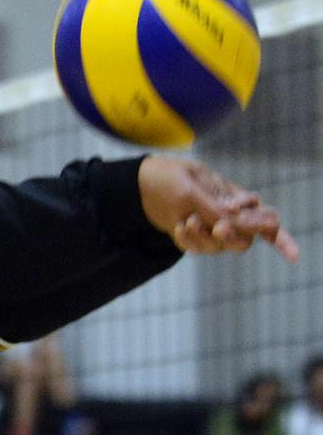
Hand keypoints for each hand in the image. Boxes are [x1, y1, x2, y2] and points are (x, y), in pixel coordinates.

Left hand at [138, 156, 298, 261]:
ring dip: (204, 237)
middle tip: (218, 227)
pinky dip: (188, 240)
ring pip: (220, 247)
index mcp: (238, 199)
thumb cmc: (172, 179)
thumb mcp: (192, 188)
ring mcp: (212, 230)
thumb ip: (213, 207)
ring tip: (187, 219)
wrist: (143, 186)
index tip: (292, 256)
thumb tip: (233, 223)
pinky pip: (199, 249)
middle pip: (245, 240)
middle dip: (232, 235)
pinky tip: (177, 226)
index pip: (266, 221)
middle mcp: (229, 217)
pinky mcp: (195, 240)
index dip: (281, 239)